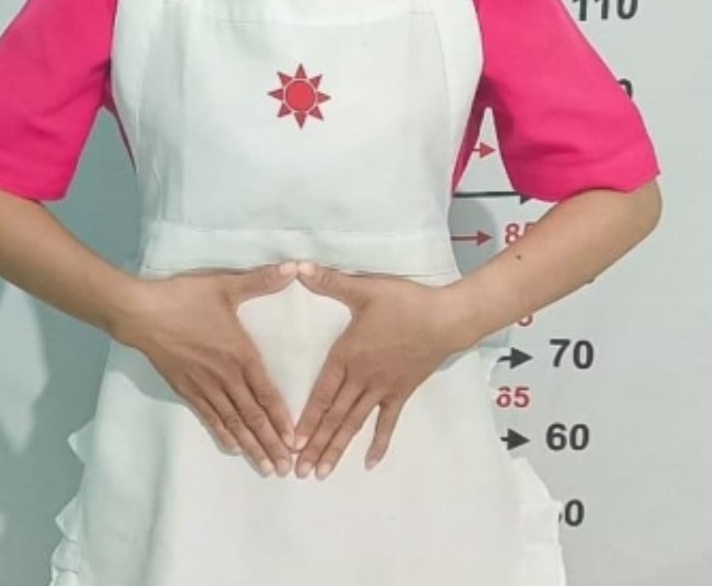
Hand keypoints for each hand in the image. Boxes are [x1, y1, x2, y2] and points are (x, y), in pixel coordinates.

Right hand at [113, 262, 299, 476]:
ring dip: (251, 446)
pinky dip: (223, 434)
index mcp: (239, 354)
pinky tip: (233, 448)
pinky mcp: (186, 389)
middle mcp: (225, 376)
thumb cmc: (185, 298)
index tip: (294, 440)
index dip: (280, 418)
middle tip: (286, 467)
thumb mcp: (225, 285)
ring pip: (232, 422)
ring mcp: (204, 386)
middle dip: (270, 442)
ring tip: (266, 467)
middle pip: (252, 415)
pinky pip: (209, 417)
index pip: (265, 392)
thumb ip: (261, 280)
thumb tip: (293, 267)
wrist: (143, 313)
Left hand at [291, 262, 469, 479]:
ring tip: (322, 472)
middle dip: (315, 444)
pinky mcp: (401, 392)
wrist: (446, 318)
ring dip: (337, 448)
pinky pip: (387, 422)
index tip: (292, 442)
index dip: (307, 418)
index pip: (322, 393)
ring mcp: (382, 388)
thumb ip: (330, 281)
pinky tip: (369, 464)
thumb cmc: (404, 302)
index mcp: (348, 355)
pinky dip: (379, 443)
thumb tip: (299, 267)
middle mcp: (362, 378)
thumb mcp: (365, 288)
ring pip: (355, 423)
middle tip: (298, 471)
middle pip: (335, 416)